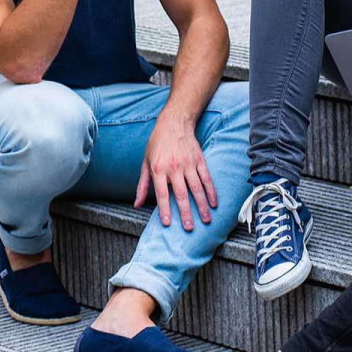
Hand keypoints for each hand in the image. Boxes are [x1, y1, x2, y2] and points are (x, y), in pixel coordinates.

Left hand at [134, 115, 216, 229]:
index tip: (168, 224)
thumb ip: (142, 185)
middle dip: (185, 212)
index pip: (161, 193)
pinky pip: (206, 178)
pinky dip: (211, 191)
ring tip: (206, 220)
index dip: (164, 209)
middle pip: (181, 194)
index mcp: (158, 169)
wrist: (173, 123)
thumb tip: (137, 204)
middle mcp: (173, 167)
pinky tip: (214, 203)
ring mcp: (188, 164)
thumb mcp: (145, 162)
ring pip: (196, 188)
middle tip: (189, 228)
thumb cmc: (157, 144)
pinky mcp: (199, 160)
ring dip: (202, 205)